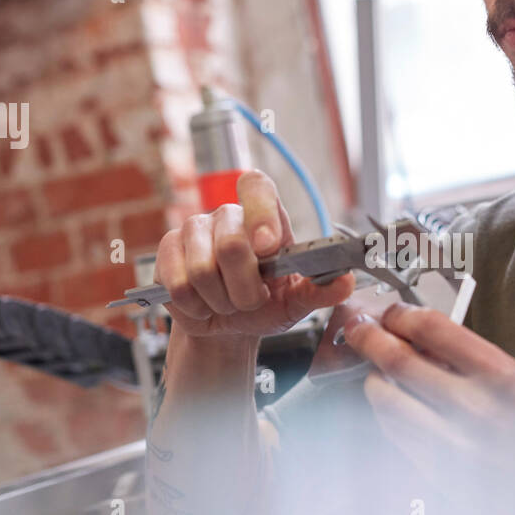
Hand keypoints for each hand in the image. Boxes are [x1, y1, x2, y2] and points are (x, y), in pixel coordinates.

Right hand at [154, 170, 354, 338]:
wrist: (227, 328)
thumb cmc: (264, 306)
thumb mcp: (297, 301)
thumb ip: (321, 290)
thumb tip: (347, 280)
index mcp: (264, 218)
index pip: (256, 186)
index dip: (260, 213)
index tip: (267, 248)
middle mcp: (227, 217)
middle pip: (231, 243)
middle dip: (245, 288)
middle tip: (251, 299)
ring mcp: (193, 230)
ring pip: (202, 269)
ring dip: (221, 300)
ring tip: (227, 302)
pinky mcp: (167, 252)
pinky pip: (178, 284)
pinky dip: (196, 307)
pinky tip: (203, 305)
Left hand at [342, 302, 514, 513]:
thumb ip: (471, 362)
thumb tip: (419, 340)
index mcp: (501, 376)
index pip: (433, 329)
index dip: (402, 314)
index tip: (392, 311)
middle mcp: (474, 409)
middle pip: (398, 362)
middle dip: (371, 339)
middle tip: (360, 329)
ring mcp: (452, 447)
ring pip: (387, 402)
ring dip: (374, 380)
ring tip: (375, 372)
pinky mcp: (439, 476)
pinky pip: (396, 437)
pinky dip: (388, 416)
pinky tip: (393, 409)